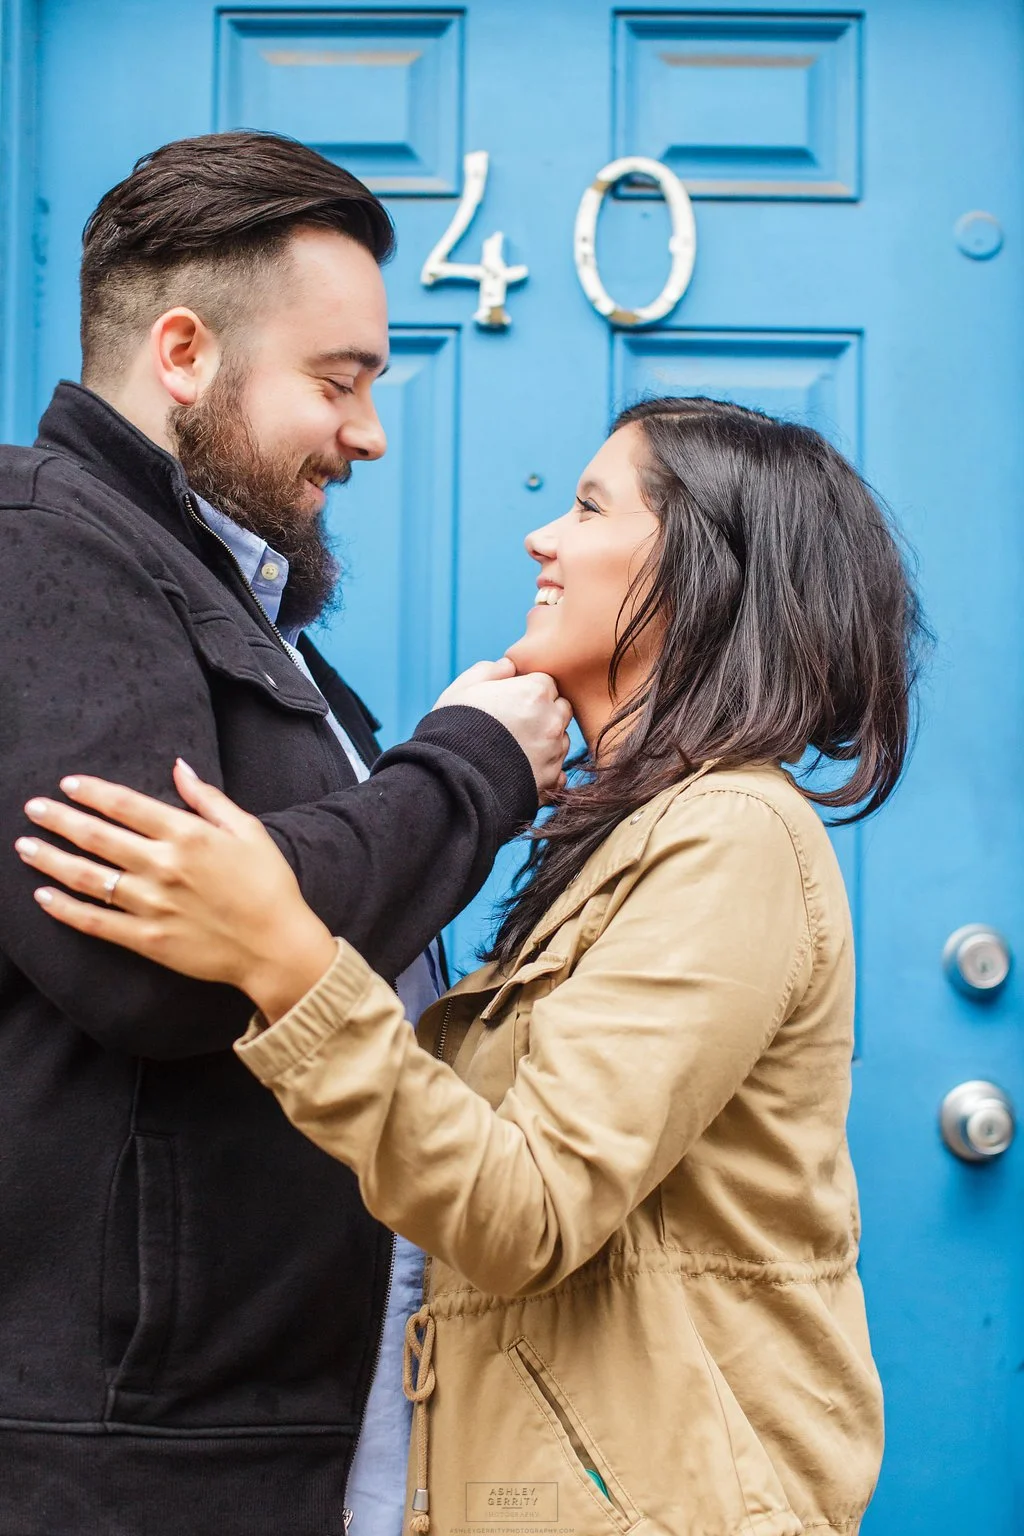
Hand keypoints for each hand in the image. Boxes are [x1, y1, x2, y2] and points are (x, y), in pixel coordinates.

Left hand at [14, 761, 336, 1023]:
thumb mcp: (248, 830)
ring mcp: (151, 905)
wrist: (277, 946)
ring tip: (25, 846)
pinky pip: (96, 922)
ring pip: (88, 878)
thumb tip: (179, 767)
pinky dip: (66, 909)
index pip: (124, 805)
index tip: (67, 785)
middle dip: (59, 819)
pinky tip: (44, 896)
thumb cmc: (269, 885)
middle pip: (96, 837)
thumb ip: (208, 799)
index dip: (91, 792)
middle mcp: (162, 866)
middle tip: (33, 809)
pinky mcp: (147, 940)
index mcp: (187, 835)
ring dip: (51, 860)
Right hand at [434, 659, 571, 800]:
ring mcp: (553, 752)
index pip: (546, 682)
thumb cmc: (452, 727)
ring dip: (546, 741)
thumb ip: (490, 670)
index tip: (510, 701)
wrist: (450, 778)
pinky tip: (520, 770)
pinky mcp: (549, 780)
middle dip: (544, 713)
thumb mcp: (463, 688)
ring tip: (514, 749)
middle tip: (514, 724)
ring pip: (561, 740)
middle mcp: (552, 721)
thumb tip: (509, 666)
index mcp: (535, 692)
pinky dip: (544, 770)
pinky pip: (557, 770)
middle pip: (560, 709)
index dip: (528, 690)